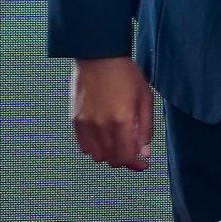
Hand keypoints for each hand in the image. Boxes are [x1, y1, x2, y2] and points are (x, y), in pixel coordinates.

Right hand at [70, 56, 155, 171]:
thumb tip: (144, 154)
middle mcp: (101, 126)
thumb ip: (145, 129)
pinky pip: (83, 146)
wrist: (99, 57)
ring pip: (96, 155)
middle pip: (111, 159)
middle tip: (132, 153)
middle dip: (124, 159)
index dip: (136, 164)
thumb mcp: (145, 100)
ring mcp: (85, 124)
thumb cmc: (127, 75)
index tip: (143, 164)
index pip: (126, 157)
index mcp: (122, 121)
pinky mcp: (75, 120)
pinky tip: (104, 137)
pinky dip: (94, 147)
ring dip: (109, 154)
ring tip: (118, 143)